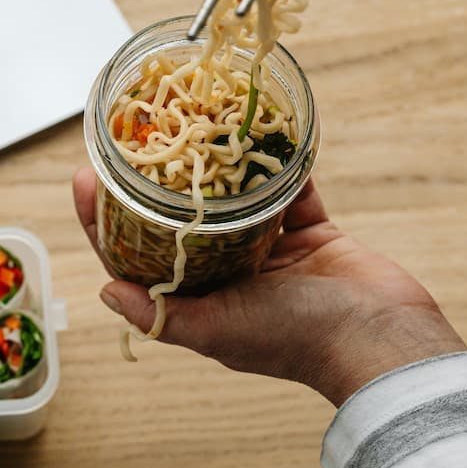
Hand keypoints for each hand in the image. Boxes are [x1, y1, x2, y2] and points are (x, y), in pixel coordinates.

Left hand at [73, 168, 466, 405]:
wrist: (381, 336)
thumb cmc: (296, 339)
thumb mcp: (218, 331)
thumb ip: (162, 315)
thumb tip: (106, 292)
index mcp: (202, 298)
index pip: (138, 255)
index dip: (106, 221)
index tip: (85, 179)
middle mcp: (230, 271)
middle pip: (177, 220)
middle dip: (150, 184)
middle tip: (127, 141)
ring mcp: (270, 247)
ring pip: (230, 198)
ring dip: (210, 169)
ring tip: (183, 128)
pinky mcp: (308, 226)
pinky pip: (283, 186)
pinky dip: (271, 163)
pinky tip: (251, 131)